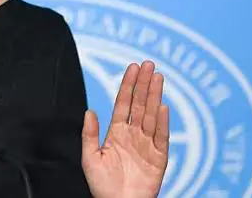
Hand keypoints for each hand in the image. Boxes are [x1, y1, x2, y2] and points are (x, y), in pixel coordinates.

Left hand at [80, 61, 168, 197]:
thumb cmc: (102, 186)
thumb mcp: (90, 158)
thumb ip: (89, 134)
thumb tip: (89, 111)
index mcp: (117, 133)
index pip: (124, 103)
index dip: (128, 85)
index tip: (132, 67)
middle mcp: (133, 135)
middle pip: (139, 104)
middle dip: (143, 84)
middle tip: (148, 64)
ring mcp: (147, 145)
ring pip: (151, 115)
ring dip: (154, 96)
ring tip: (157, 77)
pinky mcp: (159, 158)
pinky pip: (161, 137)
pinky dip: (162, 122)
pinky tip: (162, 106)